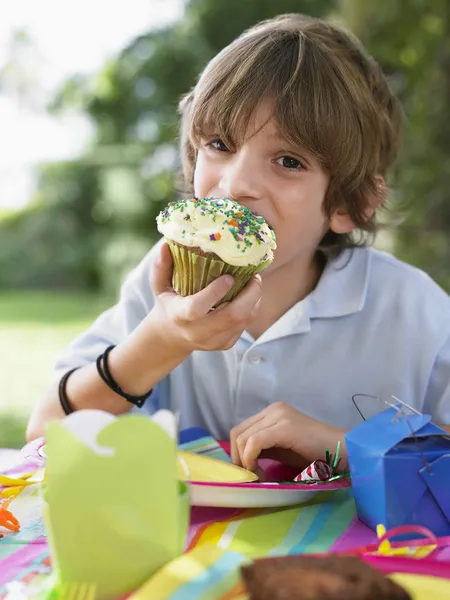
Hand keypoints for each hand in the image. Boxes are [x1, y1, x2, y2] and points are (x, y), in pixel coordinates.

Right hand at [149, 242, 261, 351]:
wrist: (172, 337)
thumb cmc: (168, 305)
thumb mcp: (160, 287)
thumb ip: (161, 267)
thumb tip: (165, 246)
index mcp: (179, 316)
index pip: (197, 308)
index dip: (215, 292)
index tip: (229, 276)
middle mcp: (198, 332)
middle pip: (232, 316)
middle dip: (250, 294)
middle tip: (254, 276)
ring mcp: (214, 341)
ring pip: (244, 321)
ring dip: (254, 300)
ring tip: (253, 282)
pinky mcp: (225, 345)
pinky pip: (245, 326)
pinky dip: (251, 308)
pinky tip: (247, 296)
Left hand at [230, 402, 346, 471]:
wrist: (341, 451)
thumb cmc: (314, 454)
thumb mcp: (281, 449)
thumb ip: (262, 448)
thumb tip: (240, 460)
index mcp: (271, 412)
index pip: (240, 429)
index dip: (237, 453)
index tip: (247, 472)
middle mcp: (272, 409)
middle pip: (238, 433)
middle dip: (238, 458)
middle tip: (251, 476)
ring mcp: (278, 415)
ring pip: (243, 438)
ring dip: (245, 462)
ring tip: (260, 476)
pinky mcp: (284, 427)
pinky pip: (254, 443)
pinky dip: (251, 460)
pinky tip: (262, 473)